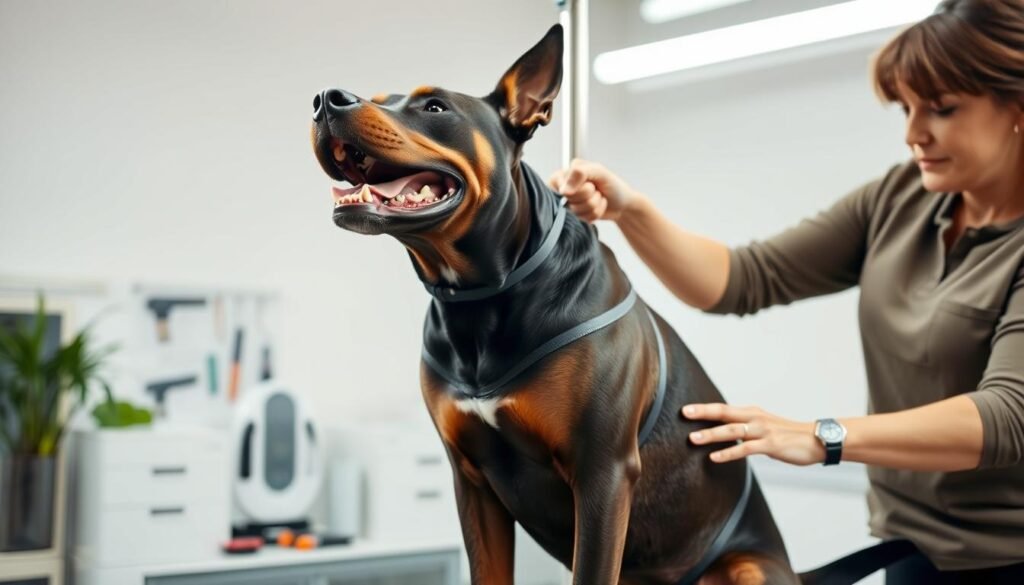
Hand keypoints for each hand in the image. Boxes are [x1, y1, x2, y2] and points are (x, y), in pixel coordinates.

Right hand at [547, 158, 639, 222]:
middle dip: (589, 196)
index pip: (561, 184)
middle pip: (569, 197)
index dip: (579, 188)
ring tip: (599, 197)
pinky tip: (598, 206)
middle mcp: (565, 187)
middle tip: (596, 190)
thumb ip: (579, 173)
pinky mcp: (576, 215)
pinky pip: (582, 219)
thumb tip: (564, 190)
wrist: (623, 202)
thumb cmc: (613, 184)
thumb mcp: (599, 171)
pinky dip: (595, 213)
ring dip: (594, 205)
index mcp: (566, 172)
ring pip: (576, 210)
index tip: (591, 184)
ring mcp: (570, 202)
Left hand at [681, 403, 826, 465]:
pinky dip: (728, 452)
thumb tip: (725, 433)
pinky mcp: (770, 444)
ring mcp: (762, 431)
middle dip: (703, 413)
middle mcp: (755, 418)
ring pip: (732, 430)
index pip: (723, 409)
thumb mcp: (763, 427)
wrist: (816, 440)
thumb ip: (745, 428)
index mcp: (751, 413)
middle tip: (683, 413)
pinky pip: (745, 448)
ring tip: (693, 439)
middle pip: (724, 413)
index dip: (704, 408)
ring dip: (711, 434)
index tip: (685, 409)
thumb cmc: (788, 436)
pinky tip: (714, 457)